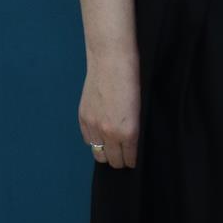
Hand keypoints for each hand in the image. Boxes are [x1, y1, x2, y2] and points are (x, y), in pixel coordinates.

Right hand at [79, 48, 140, 168]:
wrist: (110, 61)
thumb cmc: (131, 80)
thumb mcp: (138, 109)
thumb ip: (132, 129)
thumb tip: (128, 143)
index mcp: (128, 132)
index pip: (128, 158)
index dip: (131, 161)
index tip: (132, 161)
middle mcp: (109, 133)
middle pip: (113, 161)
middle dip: (119, 161)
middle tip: (123, 157)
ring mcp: (94, 126)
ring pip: (98, 154)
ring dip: (105, 153)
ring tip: (111, 149)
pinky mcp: (83, 118)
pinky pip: (87, 140)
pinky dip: (94, 141)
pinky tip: (100, 136)